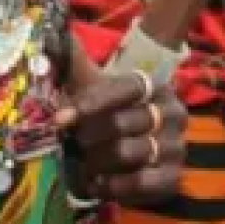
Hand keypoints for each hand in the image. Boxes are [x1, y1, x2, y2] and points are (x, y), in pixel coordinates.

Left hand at [56, 49, 185, 202]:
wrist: (129, 150)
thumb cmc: (106, 112)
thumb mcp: (91, 86)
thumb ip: (73, 62)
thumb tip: (48, 37)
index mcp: (154, 86)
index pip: (125, 89)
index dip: (91, 104)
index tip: (62, 118)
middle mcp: (172, 113)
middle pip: (123, 124)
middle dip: (88, 136)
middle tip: (70, 144)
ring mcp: (176, 146)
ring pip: (128, 153)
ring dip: (96, 161)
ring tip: (80, 164)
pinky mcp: (174, 177)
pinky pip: (141, 183)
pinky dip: (113, 186)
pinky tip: (96, 183)